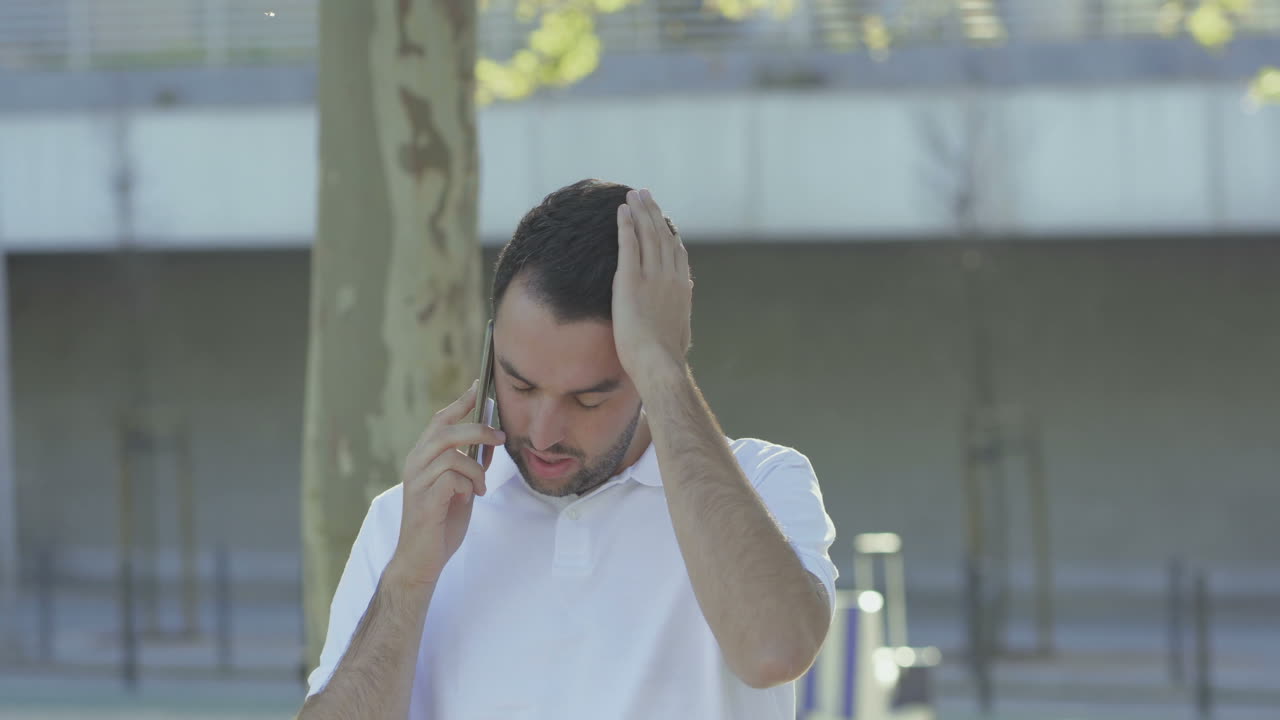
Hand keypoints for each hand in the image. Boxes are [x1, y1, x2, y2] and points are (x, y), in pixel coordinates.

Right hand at [386, 381, 505, 586]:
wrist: (422, 560)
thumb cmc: (440, 523)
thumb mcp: (461, 487)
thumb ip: (470, 464)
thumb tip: (491, 442)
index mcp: (422, 457)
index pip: (440, 420)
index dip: (461, 402)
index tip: (480, 386)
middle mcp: (415, 464)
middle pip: (446, 430)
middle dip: (478, 430)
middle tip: (501, 438)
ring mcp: (417, 481)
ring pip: (452, 455)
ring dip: (476, 471)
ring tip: (479, 489)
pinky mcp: (424, 499)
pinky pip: (452, 478)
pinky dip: (467, 486)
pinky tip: (468, 500)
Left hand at [613, 188, 692, 382]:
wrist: (658, 362)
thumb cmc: (667, 356)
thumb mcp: (681, 332)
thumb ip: (681, 317)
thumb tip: (685, 315)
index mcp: (682, 287)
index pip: (676, 251)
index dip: (668, 231)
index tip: (662, 219)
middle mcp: (670, 276)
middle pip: (662, 235)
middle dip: (653, 212)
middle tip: (645, 194)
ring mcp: (652, 276)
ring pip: (647, 234)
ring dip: (640, 211)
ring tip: (633, 195)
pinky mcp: (631, 280)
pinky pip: (628, 244)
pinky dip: (626, 224)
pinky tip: (621, 211)